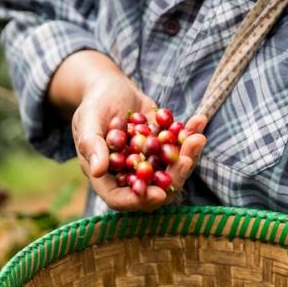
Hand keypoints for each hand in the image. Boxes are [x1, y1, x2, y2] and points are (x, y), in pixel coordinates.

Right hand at [52, 51, 205, 211]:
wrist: (111, 87)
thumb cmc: (94, 104)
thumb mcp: (88, 120)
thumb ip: (92, 145)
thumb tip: (97, 171)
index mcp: (106, 176)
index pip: (120, 198)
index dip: (140, 199)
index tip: (159, 194)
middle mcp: (130, 175)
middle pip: (154, 188)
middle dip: (174, 176)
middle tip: (187, 160)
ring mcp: (150, 162)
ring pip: (173, 170)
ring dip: (188, 156)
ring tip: (197, 137)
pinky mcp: (165, 147)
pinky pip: (181, 148)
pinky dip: (191, 135)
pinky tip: (199, 121)